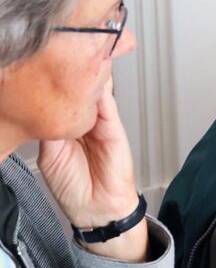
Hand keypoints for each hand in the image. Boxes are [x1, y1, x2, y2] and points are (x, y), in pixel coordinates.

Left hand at [36, 79, 147, 261]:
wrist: (97, 208)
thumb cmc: (73, 188)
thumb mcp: (50, 156)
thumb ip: (51, 130)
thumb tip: (48, 106)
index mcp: (64, 129)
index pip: (60, 101)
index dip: (55, 86)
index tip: (48, 70)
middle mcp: (83, 123)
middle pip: (78, 93)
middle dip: (73, 76)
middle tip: (65, 58)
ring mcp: (100, 124)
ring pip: (94, 95)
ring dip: (89, 79)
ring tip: (80, 62)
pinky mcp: (114, 128)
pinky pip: (108, 106)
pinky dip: (103, 91)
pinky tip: (96, 79)